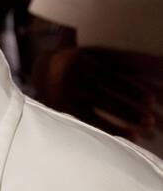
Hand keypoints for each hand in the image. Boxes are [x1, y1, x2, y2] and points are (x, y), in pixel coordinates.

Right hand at [40, 45, 161, 141]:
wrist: (39, 69)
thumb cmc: (75, 61)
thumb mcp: (88, 54)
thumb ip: (107, 57)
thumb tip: (143, 63)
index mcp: (81, 61)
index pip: (113, 79)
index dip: (133, 90)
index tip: (152, 100)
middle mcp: (71, 78)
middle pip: (107, 98)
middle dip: (130, 110)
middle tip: (150, 120)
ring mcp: (64, 94)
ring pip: (97, 112)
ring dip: (121, 122)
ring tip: (142, 132)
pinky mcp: (59, 108)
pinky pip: (87, 121)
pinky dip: (107, 130)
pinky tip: (125, 136)